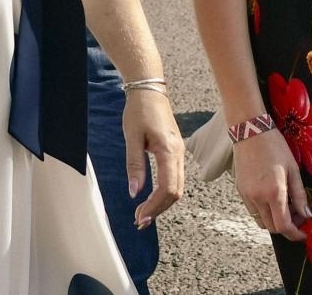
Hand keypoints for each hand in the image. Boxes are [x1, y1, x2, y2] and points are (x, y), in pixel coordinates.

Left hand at [122, 89, 183, 226]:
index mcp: (169, 150)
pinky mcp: (175, 152)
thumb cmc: (139, 110)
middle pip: (175, 192)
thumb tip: (135, 192)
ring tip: (144, 213)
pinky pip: (175, 178)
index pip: (168, 188)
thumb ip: (135, 165)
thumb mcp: (132, 137)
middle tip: (140, 220)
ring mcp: (179, 153)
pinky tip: (152, 198)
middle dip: (158, 209)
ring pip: (177, 187)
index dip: (154, 206)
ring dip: (162, 203)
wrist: (149, 90)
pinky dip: (164, 192)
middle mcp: (178, 154)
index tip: (139, 215)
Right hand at [233, 128, 310, 239]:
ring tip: (284, 207)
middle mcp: (258, 197)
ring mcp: (246, 195)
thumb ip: (300, 195)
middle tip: (297, 216)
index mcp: (274, 192)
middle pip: (272, 227)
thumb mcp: (293, 170)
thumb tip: (307, 214)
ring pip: (261, 221)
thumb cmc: (275, 147)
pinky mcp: (240, 190)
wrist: (250, 131)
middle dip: (286, 228)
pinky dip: (263, 211)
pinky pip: (252, 210)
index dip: (295, 234)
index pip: (284, 226)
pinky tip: (271, 198)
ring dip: (274, 221)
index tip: (303, 232)